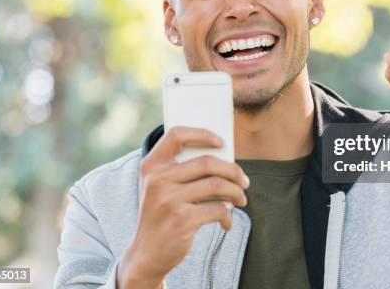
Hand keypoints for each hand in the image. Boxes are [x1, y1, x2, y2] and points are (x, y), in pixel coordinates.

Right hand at [117, 127, 248, 288]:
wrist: (146, 254)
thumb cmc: (161, 216)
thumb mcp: (160, 189)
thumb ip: (182, 172)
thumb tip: (225, 162)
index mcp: (151, 166)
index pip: (176, 135)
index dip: (202, 134)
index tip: (221, 142)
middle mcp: (158, 180)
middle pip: (207, 162)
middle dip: (233, 171)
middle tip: (244, 181)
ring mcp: (169, 200)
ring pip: (217, 185)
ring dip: (236, 192)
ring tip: (241, 200)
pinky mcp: (182, 220)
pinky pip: (218, 209)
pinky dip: (228, 215)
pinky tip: (226, 221)